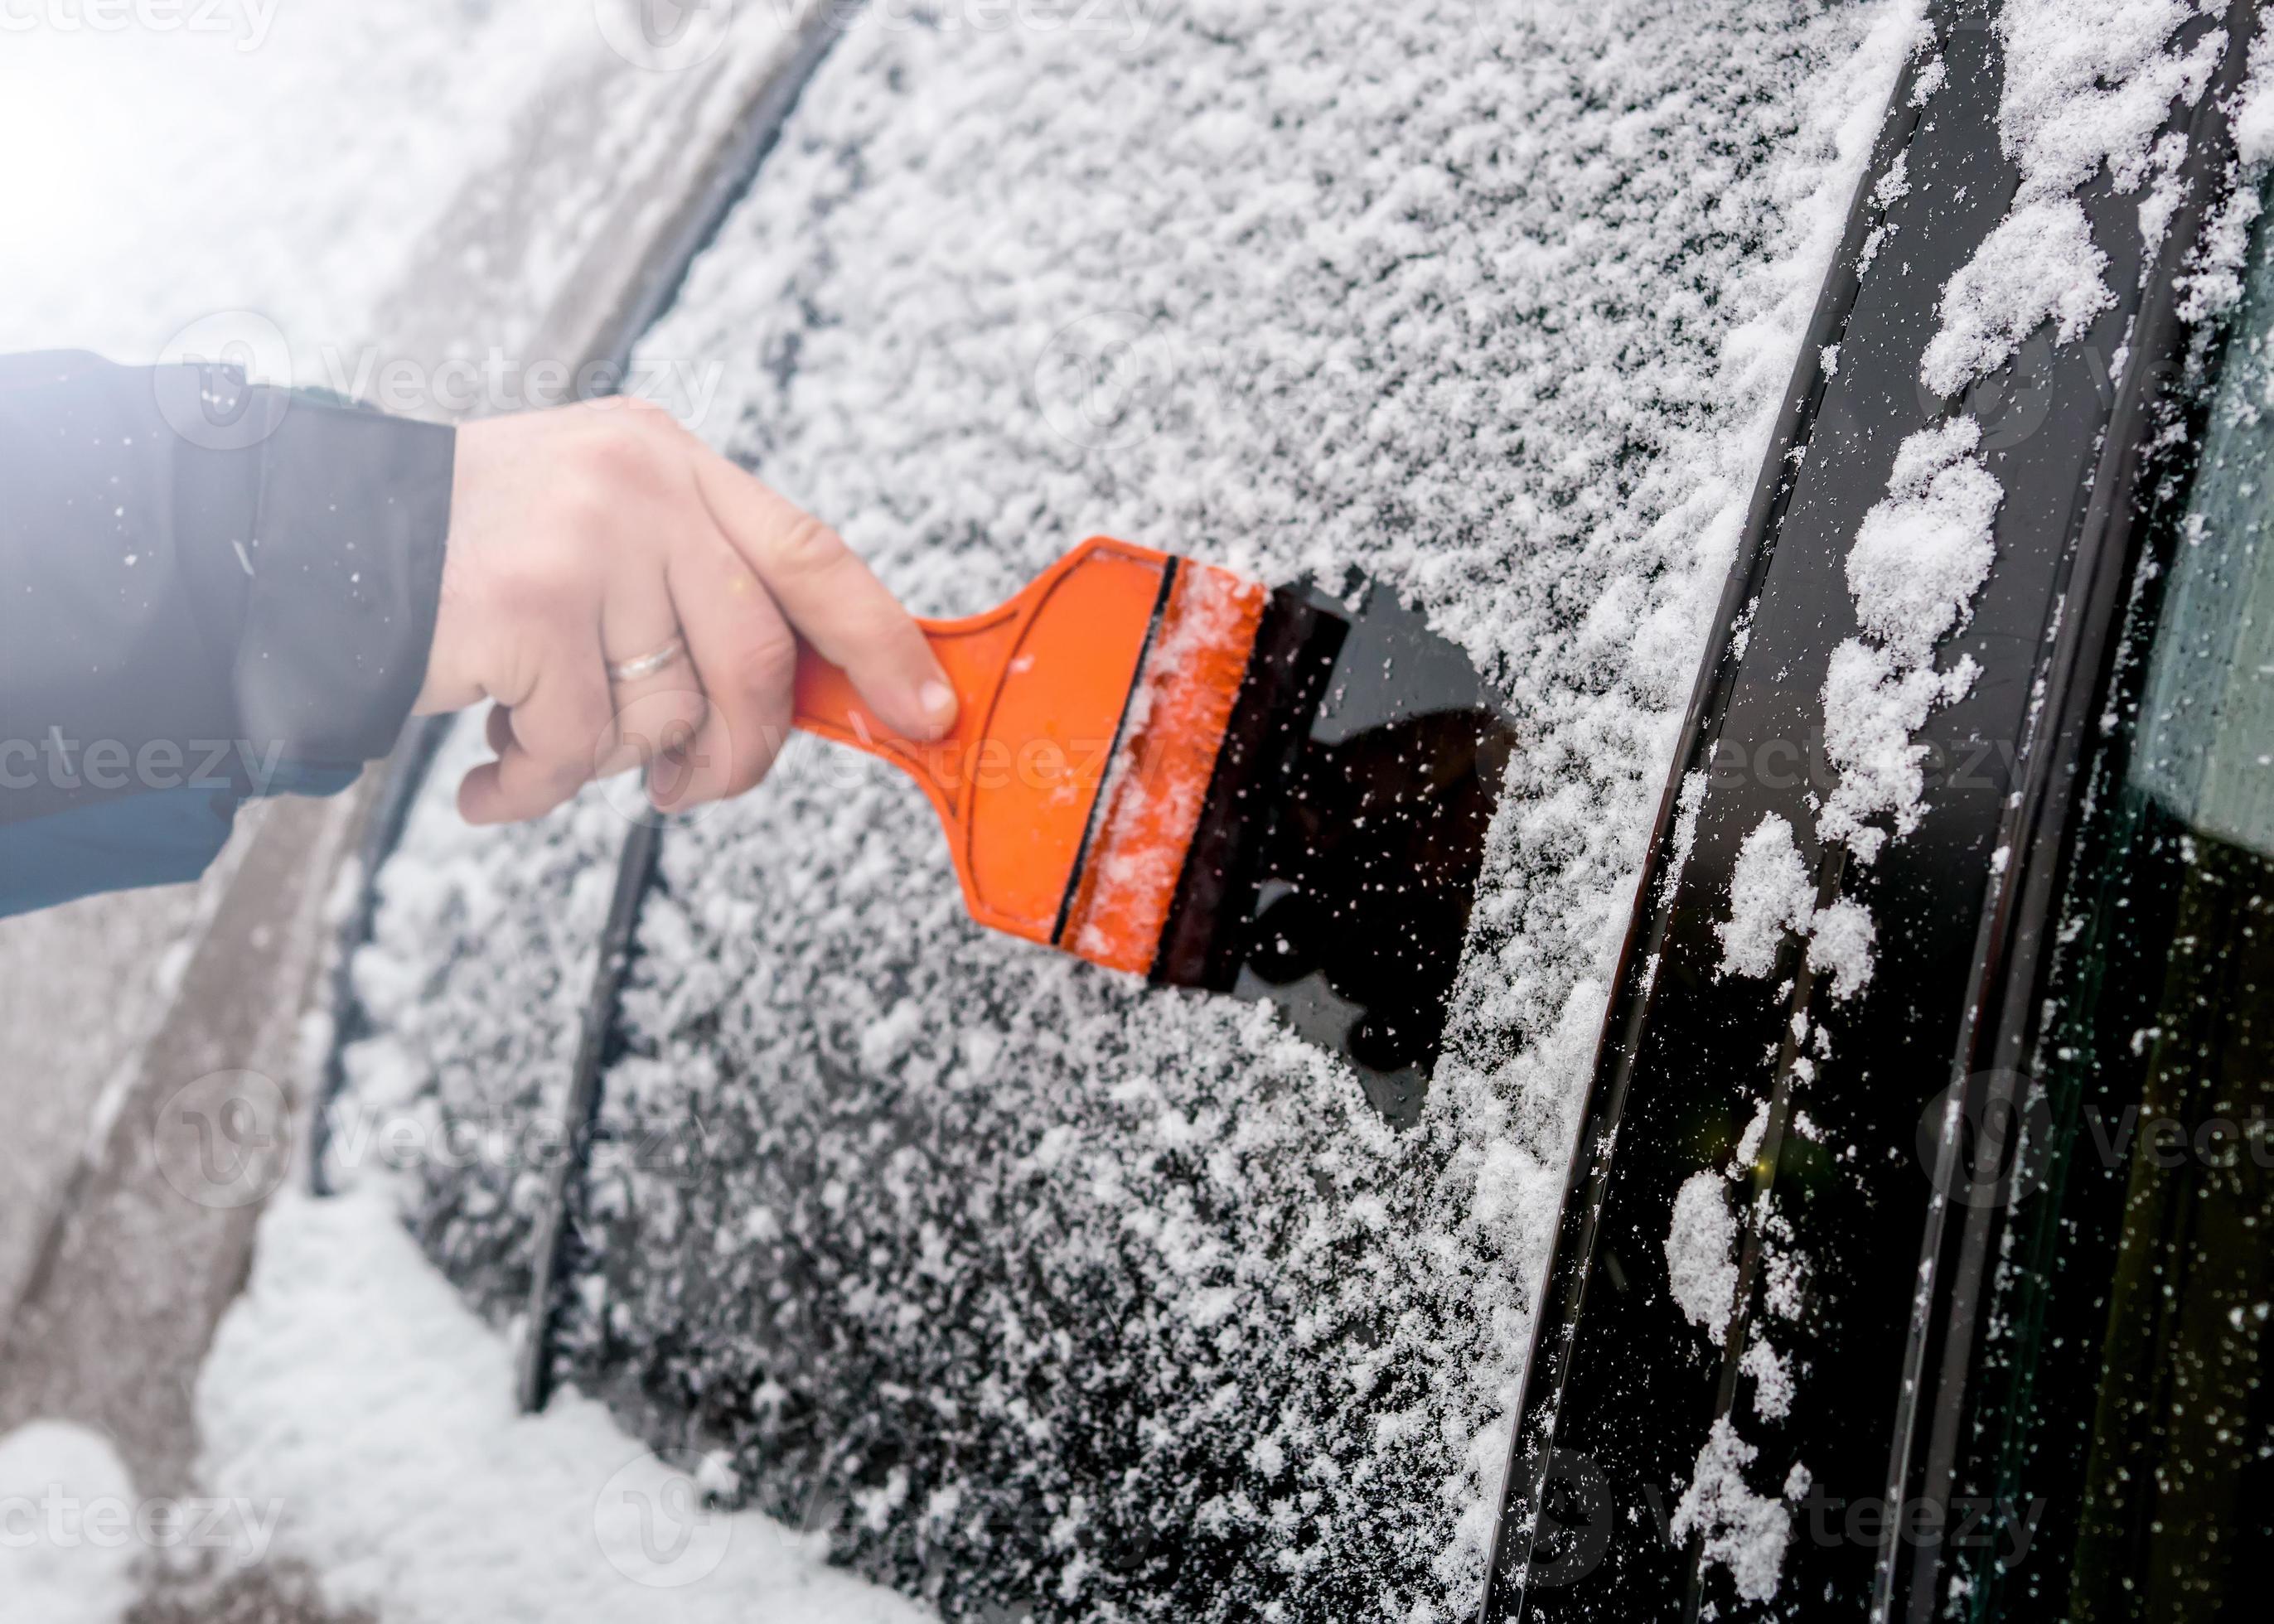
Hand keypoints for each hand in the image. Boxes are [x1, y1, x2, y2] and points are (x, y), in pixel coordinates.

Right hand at [414, 399, 955, 823]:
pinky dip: (531, 786)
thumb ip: (691, 587)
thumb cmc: (465, 557)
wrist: (302, 538)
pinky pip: (575, 747)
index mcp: (671, 461)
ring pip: (665, 713)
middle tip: (687, 787)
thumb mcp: (597, 528)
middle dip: (737, 753)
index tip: (926, 710)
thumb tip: (800, 698)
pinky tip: (489, 775)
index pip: (813, 554)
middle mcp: (641, 485)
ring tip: (535, 740)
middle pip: (757, 660)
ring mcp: (585, 541)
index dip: (882, 643)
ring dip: (603, 763)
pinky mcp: (525, 606)